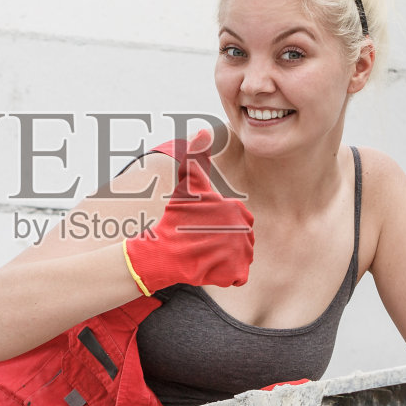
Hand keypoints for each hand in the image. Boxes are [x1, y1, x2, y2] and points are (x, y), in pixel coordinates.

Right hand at [123, 129, 253, 292]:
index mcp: (236, 210)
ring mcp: (240, 254)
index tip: (206, 228)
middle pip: (243, 240)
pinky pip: (238, 276)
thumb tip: (203, 129)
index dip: (223, 225)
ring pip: (240, 257)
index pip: (241, 220)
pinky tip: (210, 267)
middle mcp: (243, 231)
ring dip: (226, 258)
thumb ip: (196, 155)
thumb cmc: (174, 218)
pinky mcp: (234, 274)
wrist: (163, 252)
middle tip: (205, 242)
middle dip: (226, 242)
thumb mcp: (186, 184)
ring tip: (206, 254)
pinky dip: (226, 274)